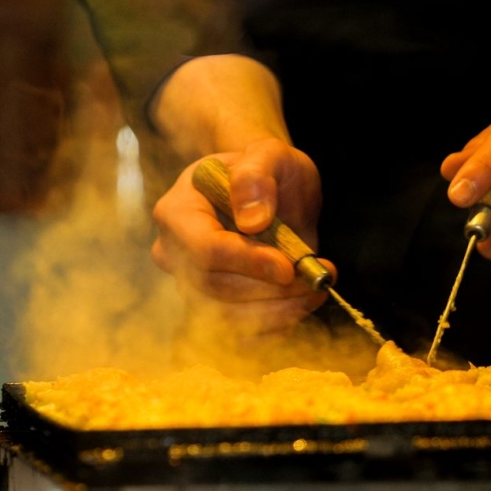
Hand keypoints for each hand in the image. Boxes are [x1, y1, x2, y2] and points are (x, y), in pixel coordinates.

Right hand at [151, 137, 330, 335]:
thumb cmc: (265, 170)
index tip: (289, 267)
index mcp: (177, 212)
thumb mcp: (269, 153)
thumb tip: (251, 219)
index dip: (248, 263)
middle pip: (215, 289)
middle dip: (271, 290)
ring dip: (280, 312)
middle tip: (317, 278)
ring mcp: (190, 286)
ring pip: (227, 319)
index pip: (204, 250)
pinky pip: (238, 338)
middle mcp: (174, 255)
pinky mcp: (213, 310)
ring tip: (317, 287)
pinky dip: (275, 328)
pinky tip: (301, 305)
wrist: (267, 193)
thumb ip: (257, 173)